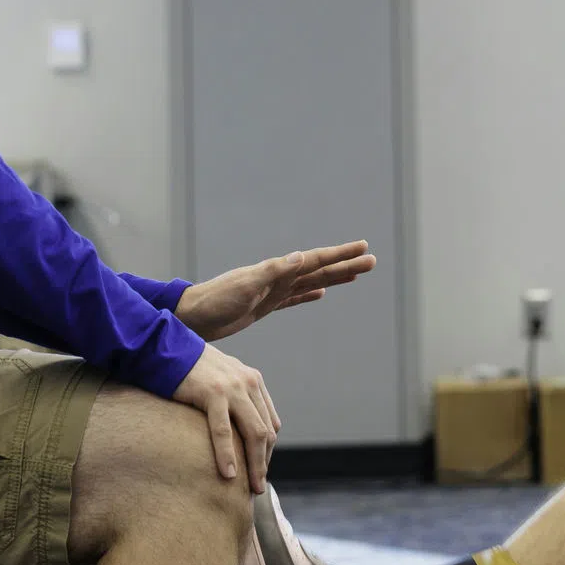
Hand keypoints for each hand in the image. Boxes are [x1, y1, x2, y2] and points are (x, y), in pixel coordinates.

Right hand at [172, 344, 279, 493]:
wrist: (166, 347)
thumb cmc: (189, 368)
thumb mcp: (220, 378)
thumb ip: (234, 397)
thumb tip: (237, 429)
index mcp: (252, 381)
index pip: (270, 422)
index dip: (267, 449)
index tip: (258, 468)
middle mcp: (248, 383)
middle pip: (266, 431)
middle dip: (264, 462)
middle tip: (258, 486)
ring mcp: (232, 388)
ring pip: (253, 433)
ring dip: (254, 464)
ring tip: (251, 486)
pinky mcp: (213, 394)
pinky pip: (223, 431)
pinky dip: (227, 455)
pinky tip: (228, 473)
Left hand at [175, 241, 374, 341]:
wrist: (192, 316)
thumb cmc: (215, 300)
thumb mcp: (246, 286)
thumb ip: (273, 271)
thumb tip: (301, 257)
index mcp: (276, 271)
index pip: (315, 260)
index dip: (340, 255)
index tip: (363, 248)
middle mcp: (277, 278)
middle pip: (320, 269)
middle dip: (345, 265)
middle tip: (372, 260)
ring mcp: (272, 292)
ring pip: (311, 282)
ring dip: (334, 278)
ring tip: (356, 274)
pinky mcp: (264, 306)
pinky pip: (294, 299)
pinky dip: (309, 295)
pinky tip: (320, 293)